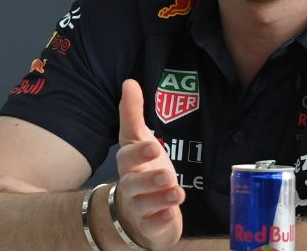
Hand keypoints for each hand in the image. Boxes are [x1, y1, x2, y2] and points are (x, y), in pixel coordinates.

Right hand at [113, 79, 182, 249]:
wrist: (140, 212)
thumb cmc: (141, 170)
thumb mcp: (138, 141)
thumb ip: (132, 113)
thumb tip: (129, 82)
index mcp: (128, 164)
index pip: (128, 156)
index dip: (139, 152)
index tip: (154, 145)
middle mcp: (130, 186)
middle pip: (133, 184)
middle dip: (149, 180)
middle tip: (167, 173)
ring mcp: (139, 207)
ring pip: (145, 205)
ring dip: (160, 199)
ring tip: (177, 192)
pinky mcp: (150, 225)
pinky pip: (153, 225)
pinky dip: (161, 219)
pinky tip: (171, 214)